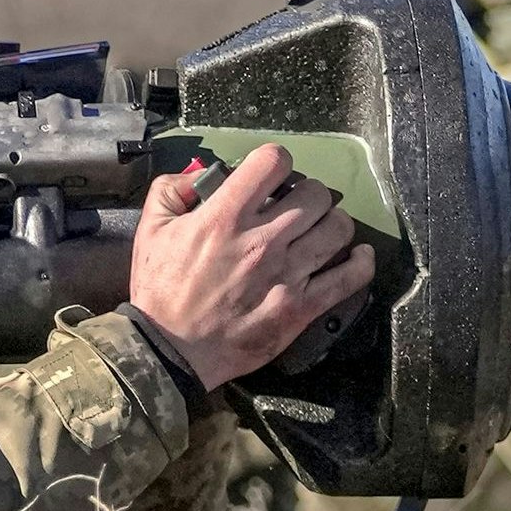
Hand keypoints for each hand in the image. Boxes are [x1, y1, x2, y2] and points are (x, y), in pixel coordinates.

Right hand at [128, 143, 378, 388]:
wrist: (171, 349)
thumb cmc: (160, 289)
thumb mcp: (150, 230)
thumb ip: (172, 190)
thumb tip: (202, 174)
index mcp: (226, 217)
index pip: (273, 162)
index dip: (275, 161)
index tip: (271, 175)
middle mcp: (263, 240)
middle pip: (316, 193)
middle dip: (307, 194)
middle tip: (296, 207)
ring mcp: (288, 274)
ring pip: (338, 228)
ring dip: (332, 222)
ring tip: (319, 230)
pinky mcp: (302, 306)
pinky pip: (351, 276)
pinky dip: (361, 261)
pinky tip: (356, 255)